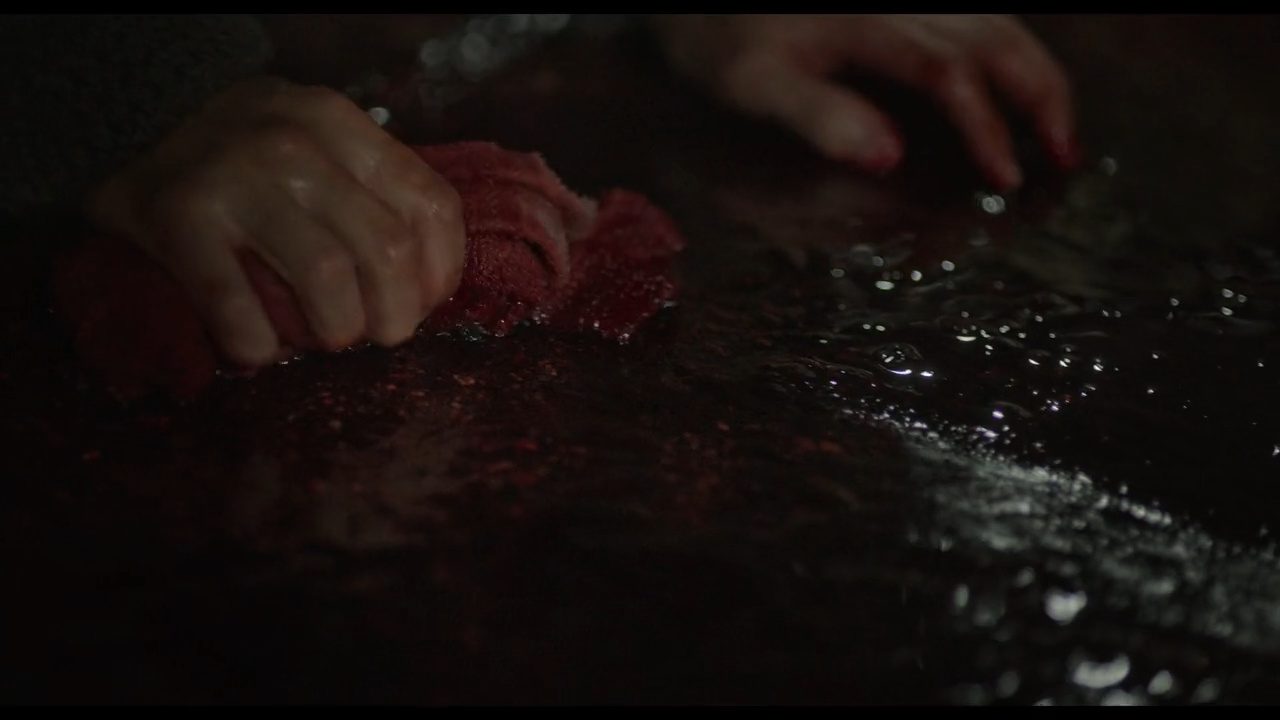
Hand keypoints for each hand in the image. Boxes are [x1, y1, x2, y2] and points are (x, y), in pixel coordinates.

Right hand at [88, 77, 465, 367]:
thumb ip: (368, 187)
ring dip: (337, 329)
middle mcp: (294, 145)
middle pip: (386, 249)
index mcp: (338, 124)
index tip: (425, 303)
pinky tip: (261, 349)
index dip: (440, 270)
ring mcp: (235, 179)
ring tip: (328, 339)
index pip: (428, 203)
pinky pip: (236, 304)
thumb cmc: (245, 150)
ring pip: (326, 278)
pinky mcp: (178, 219)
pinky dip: (257, 343)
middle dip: (396, 314)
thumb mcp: (316, 137)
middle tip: (379, 335)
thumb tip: (425, 283)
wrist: (127, 116)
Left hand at [655, 14, 1077, 189]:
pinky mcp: (906, 2)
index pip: (947, 74)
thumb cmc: (720, 40)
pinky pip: (973, 10)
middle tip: (1067, 155)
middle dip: (1039, 93)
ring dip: (1034, 69)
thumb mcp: (753, 85)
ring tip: (1060, 124)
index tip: (1007, 178)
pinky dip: (1009, 41)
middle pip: (992, 35)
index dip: (986, 125)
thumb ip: (819, 116)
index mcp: (866, 26)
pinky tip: (1021, 71)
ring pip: (993, 18)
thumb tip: (889, 156)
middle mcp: (900, 0)